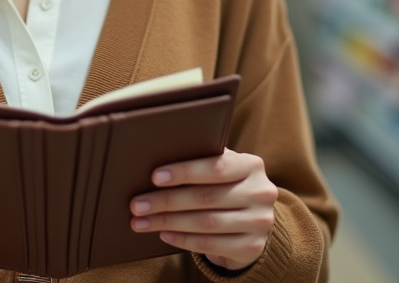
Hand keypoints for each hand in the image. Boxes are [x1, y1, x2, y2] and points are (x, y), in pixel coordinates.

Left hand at [129, 148, 277, 271]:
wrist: (252, 223)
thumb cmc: (226, 187)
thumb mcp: (222, 169)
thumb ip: (202, 159)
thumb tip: (159, 152)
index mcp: (252, 165)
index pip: (216, 167)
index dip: (184, 172)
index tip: (155, 177)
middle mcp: (261, 192)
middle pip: (206, 197)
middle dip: (167, 201)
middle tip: (138, 204)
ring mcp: (259, 222)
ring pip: (206, 222)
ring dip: (169, 222)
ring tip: (143, 221)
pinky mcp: (252, 247)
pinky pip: (211, 244)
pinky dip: (183, 239)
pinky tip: (164, 234)